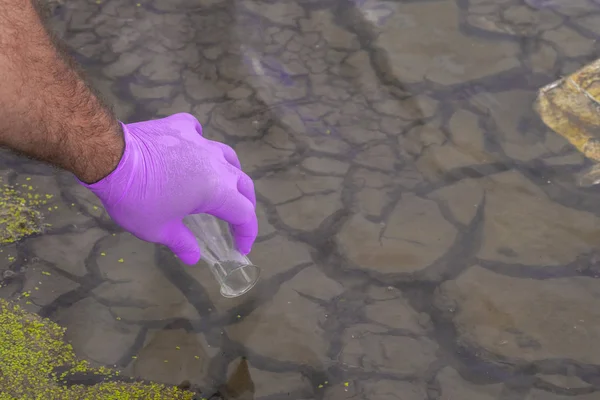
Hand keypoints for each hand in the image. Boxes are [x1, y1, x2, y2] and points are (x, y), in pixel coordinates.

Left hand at [80, 113, 257, 264]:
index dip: (247, 233)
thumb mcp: (159, 229)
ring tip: (224, 182)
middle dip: (245, 203)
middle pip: (243, 184)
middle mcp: (217, 165)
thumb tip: (194, 257)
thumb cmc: (137, 199)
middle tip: (238, 219)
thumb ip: (182, 243)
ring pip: (228, 156)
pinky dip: (200, 142)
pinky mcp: (181, 126)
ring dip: (231, 173)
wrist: (112, 158)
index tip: (241, 248)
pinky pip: (198, 132)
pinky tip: (193, 148)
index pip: (244, 214)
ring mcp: (201, 142)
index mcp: (217, 192)